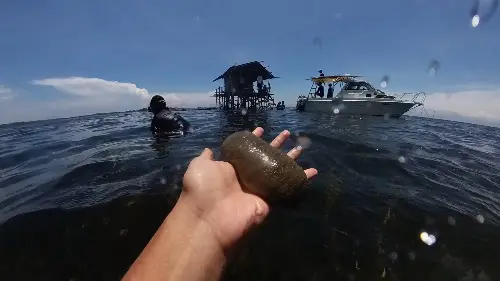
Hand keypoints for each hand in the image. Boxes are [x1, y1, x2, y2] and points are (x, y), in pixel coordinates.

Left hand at [179, 127, 317, 250]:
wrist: (209, 218)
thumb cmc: (203, 189)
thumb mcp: (199, 166)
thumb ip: (205, 157)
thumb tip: (208, 149)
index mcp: (231, 168)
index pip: (246, 151)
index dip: (253, 139)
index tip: (261, 129)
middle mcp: (246, 176)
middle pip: (266, 157)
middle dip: (277, 145)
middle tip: (287, 134)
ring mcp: (259, 188)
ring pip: (279, 170)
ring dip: (291, 159)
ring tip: (302, 147)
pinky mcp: (269, 199)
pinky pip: (287, 187)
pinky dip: (302, 180)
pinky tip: (313, 171)